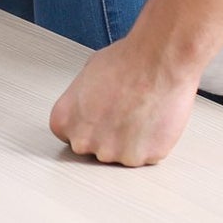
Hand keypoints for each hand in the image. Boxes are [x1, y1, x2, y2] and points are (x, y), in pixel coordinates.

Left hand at [49, 37, 200, 166]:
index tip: (94, 114)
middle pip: (92, 147)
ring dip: (127, 140)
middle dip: (104, 134)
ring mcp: (114, 154)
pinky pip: (143, 156)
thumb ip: (80, 102)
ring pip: (119, 154)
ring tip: (137, 111)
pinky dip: (148, 144)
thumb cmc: (124, 63)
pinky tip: (150, 119)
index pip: (67, 135)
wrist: (157, 63)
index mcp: (65, 120)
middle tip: (118, 111)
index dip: (84, 123)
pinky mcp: (143, 159)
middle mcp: (86, 141)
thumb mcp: (86, 75)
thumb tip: (87, 108)